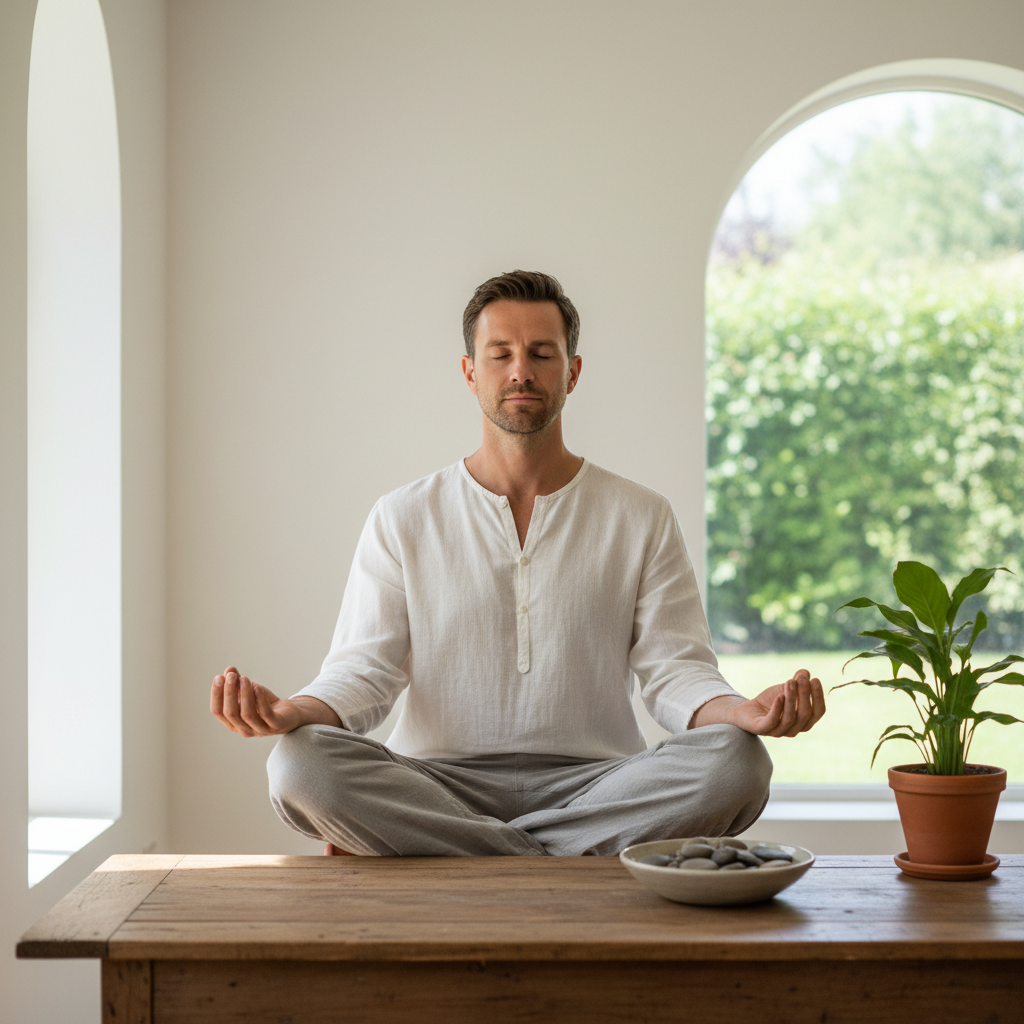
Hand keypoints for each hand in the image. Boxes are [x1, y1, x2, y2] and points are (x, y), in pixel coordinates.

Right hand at [210, 665, 338, 736]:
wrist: (289, 713)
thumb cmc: (266, 703)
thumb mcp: (249, 691)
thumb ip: (237, 682)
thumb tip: (229, 669)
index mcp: (233, 723)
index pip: (218, 712)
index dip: (216, 695)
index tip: (219, 677)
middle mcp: (244, 730)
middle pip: (230, 713)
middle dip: (229, 693)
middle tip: (231, 675)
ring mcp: (260, 730)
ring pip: (247, 714)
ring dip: (244, 694)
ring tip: (245, 678)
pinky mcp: (276, 726)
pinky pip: (265, 714)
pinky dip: (260, 699)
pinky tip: (257, 687)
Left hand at [691, 669, 824, 735]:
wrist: (747, 710)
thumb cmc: (770, 701)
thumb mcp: (785, 689)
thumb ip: (796, 681)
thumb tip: (805, 672)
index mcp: (804, 722)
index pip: (818, 712)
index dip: (818, 697)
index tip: (815, 679)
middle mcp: (794, 730)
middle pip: (805, 714)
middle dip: (805, 694)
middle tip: (802, 678)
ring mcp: (778, 732)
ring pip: (790, 718)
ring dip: (792, 699)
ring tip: (790, 682)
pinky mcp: (762, 730)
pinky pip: (772, 721)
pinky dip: (777, 709)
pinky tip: (779, 696)